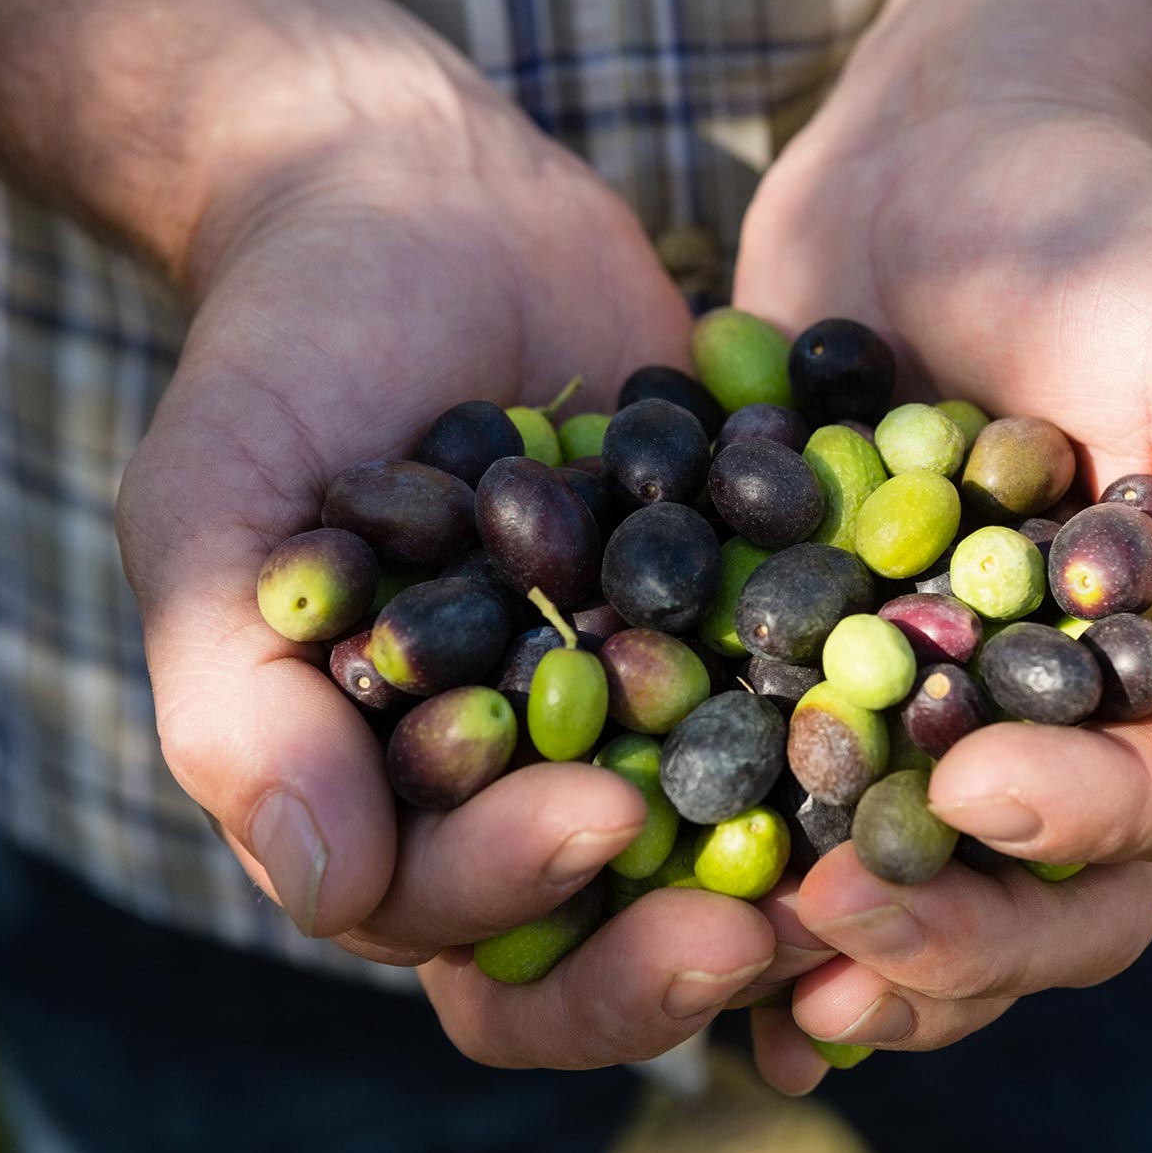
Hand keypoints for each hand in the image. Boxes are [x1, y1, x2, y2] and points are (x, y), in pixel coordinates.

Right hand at [115, 0, 774, 1067]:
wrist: (428, 204)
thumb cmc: (289, 355)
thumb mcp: (215, 511)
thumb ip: (241, 704)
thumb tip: (330, 890)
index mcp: (385, 786)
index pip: (442, 913)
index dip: (515, 897)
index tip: (598, 818)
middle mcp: (523, 771)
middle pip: (594, 929)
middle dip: (670, 948)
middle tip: (767, 918)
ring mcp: (644, 702)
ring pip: (718, 845)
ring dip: (795, 870)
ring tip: (876, 849)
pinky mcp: (739, 619)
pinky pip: (806, 695)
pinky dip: (866, 720)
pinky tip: (936, 713)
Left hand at [733, 0, 1151, 1090]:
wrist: (947, 156)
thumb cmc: (1118, 247)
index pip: (1143, 816)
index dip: (1070, 831)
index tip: (976, 793)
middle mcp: (1040, 723)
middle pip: (1019, 893)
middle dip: (940, 923)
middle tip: (838, 903)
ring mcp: (909, 703)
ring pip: (892, 872)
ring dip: (831, 933)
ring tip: (750, 954)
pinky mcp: (791, 658)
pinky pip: (761, 782)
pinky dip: (721, 849)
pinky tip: (661, 888)